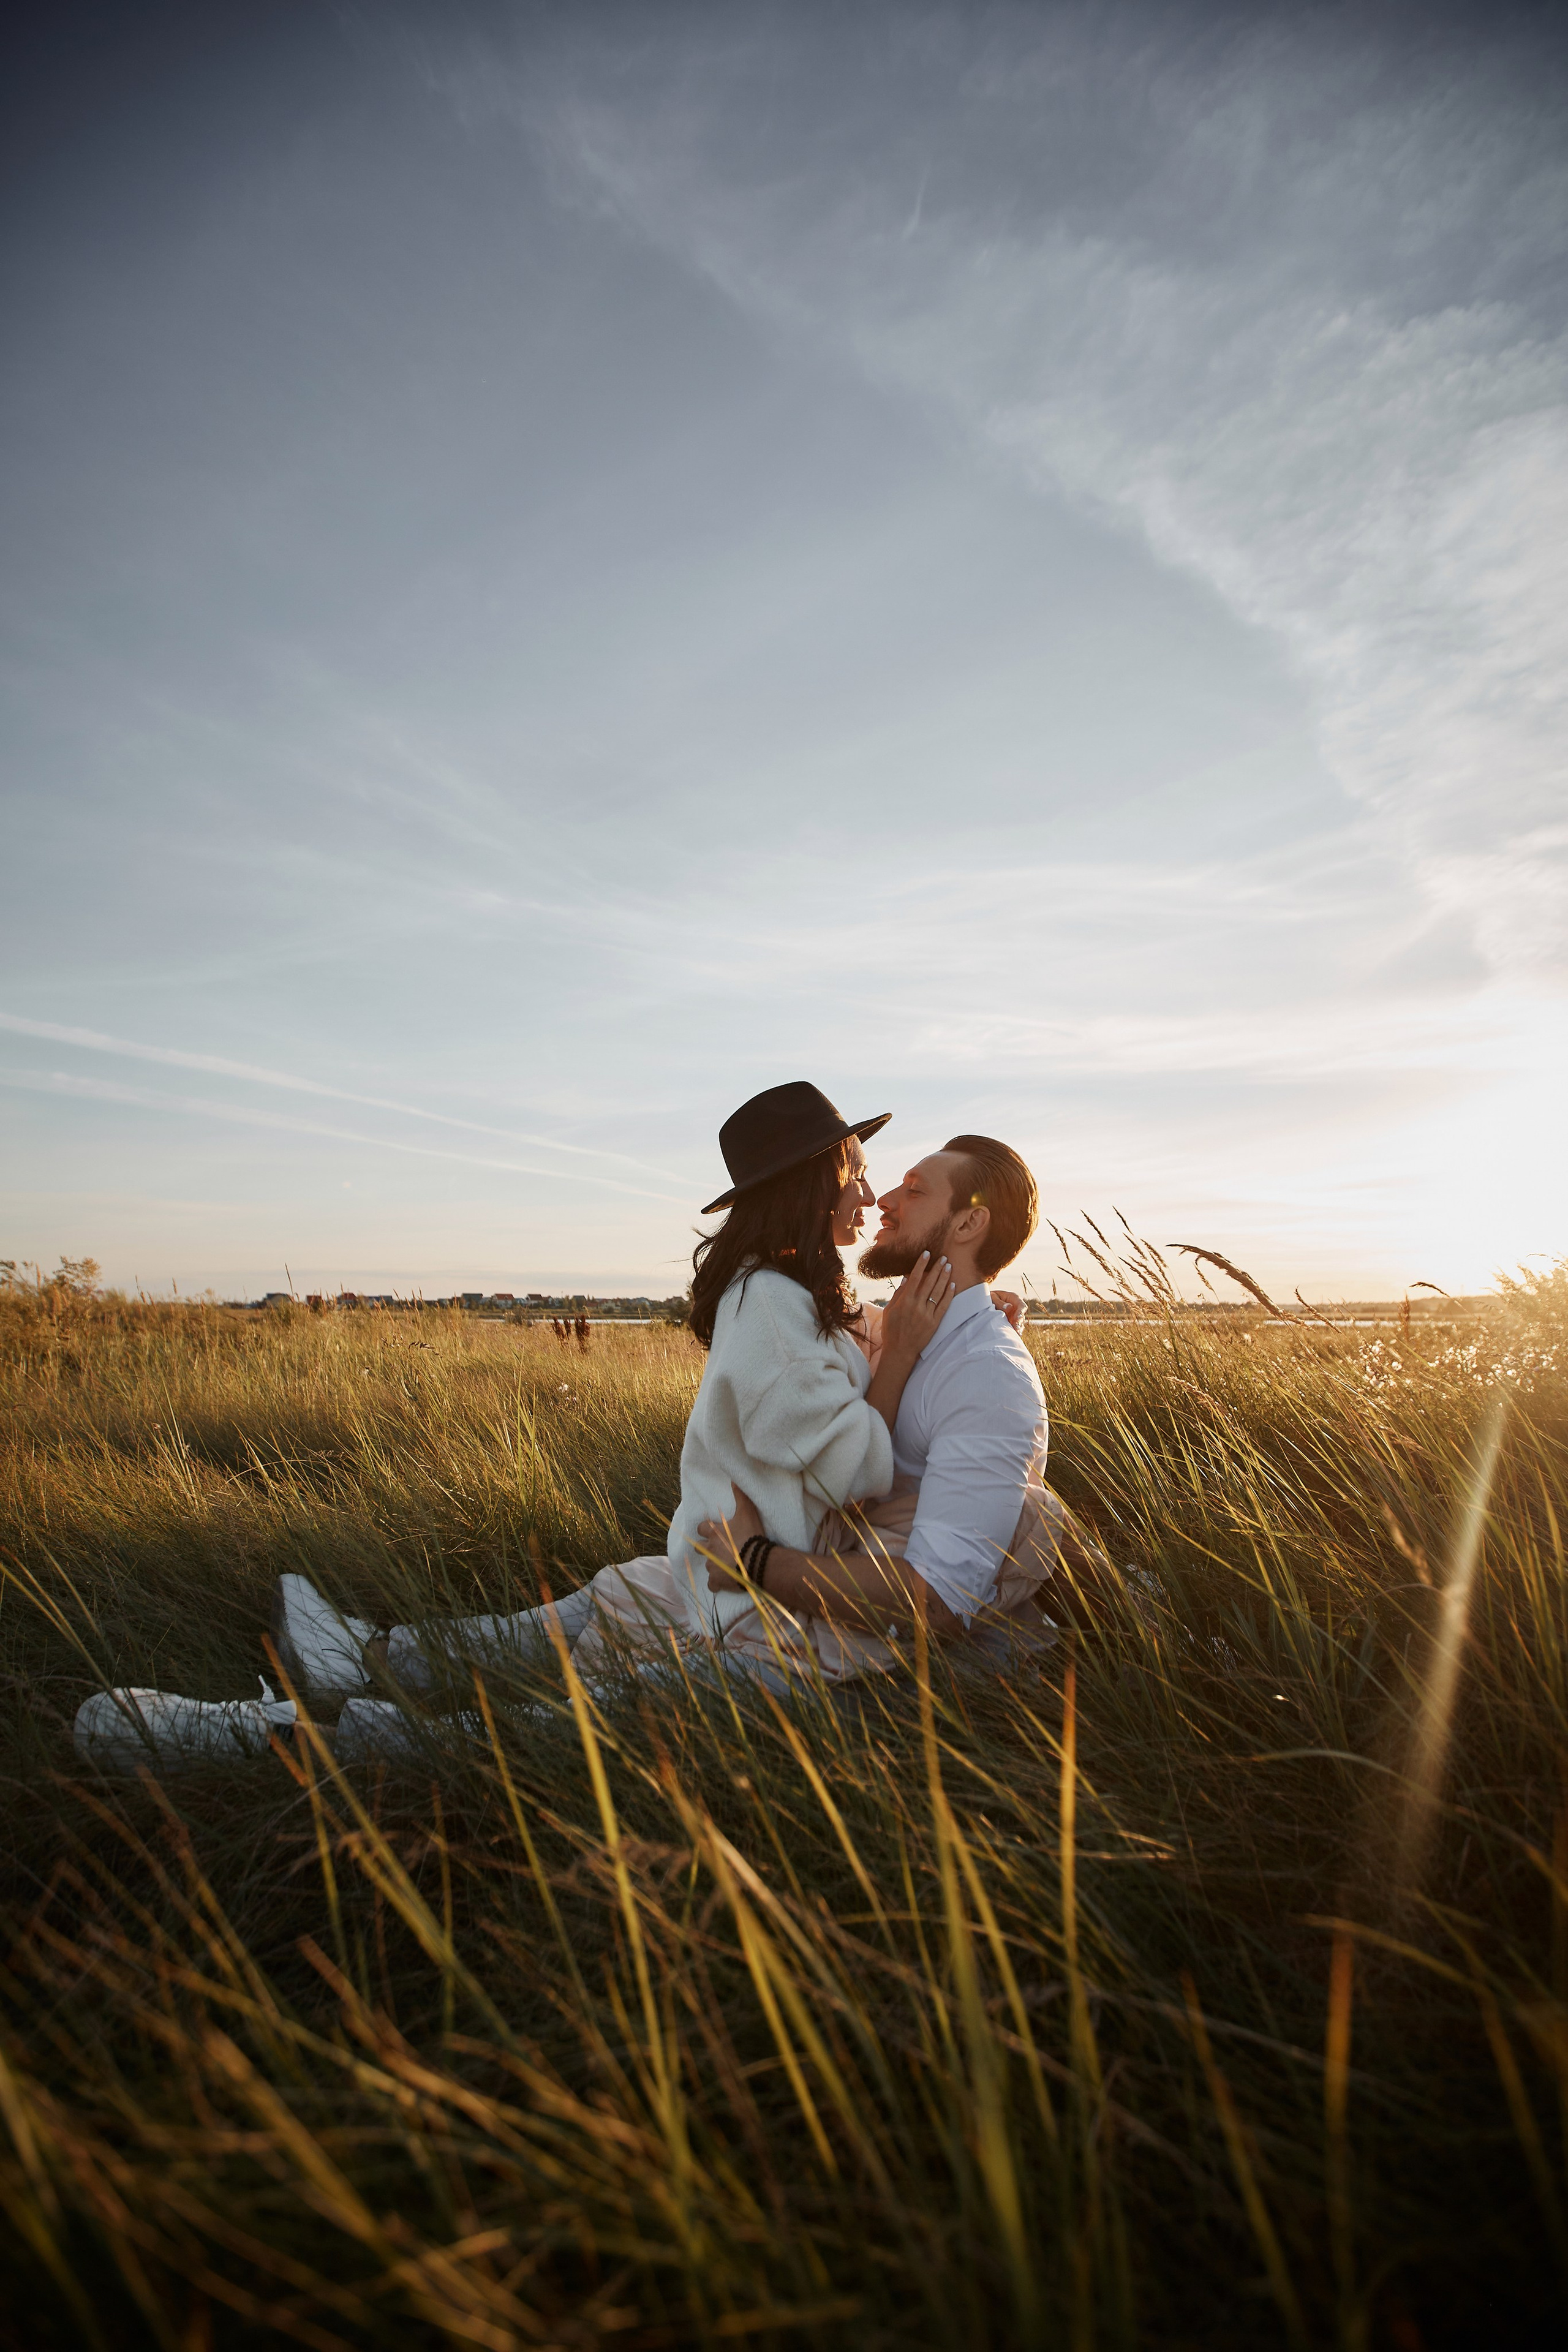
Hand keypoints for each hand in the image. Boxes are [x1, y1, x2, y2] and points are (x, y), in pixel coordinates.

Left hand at [698, 1483, 763, 1592]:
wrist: (758, 1562)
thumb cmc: (751, 1536)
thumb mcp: (747, 1512)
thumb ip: (741, 1496)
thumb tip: (734, 1479)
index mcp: (714, 1532)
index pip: (701, 1528)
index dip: (706, 1529)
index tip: (713, 1530)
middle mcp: (710, 1549)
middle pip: (699, 1547)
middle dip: (706, 1547)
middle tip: (719, 1548)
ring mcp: (712, 1566)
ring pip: (708, 1565)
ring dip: (714, 1564)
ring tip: (726, 1565)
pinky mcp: (717, 1581)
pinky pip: (712, 1584)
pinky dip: (717, 1583)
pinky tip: (725, 1581)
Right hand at [877, 1251, 957, 1366]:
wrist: (900, 1351)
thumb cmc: (892, 1330)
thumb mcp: (890, 1311)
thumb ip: (899, 1294)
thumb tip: (907, 1277)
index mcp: (905, 1302)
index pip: (915, 1278)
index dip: (921, 1264)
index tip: (926, 1254)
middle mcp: (917, 1306)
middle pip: (929, 1283)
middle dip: (937, 1268)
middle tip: (944, 1257)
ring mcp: (927, 1315)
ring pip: (938, 1292)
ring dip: (944, 1278)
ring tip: (949, 1266)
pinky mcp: (935, 1323)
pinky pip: (944, 1306)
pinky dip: (949, 1295)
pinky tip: (952, 1285)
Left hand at [992, 1288, 1026, 1332]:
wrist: (983, 1301)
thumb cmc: (988, 1296)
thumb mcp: (992, 1297)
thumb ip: (1000, 1303)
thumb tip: (1009, 1308)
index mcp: (1013, 1298)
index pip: (1021, 1306)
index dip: (1021, 1312)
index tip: (1017, 1318)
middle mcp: (1015, 1307)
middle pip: (1021, 1315)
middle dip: (1019, 1322)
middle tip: (1016, 1327)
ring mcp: (1013, 1315)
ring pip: (1019, 1322)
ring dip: (1018, 1327)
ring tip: (1016, 1332)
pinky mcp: (1009, 1321)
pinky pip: (1013, 1326)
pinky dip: (1014, 1330)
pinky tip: (1014, 1334)